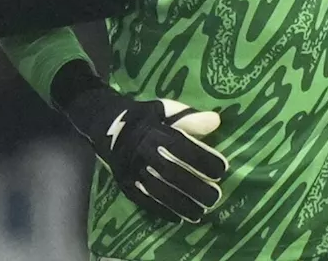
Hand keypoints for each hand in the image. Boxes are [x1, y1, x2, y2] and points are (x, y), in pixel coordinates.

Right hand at [63, 88, 226, 223]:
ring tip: (200, 213)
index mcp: (153, 131)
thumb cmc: (143, 116)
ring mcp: (131, 170)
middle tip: (215, 197)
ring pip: (158, 190)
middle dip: (194, 186)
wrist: (105, 124)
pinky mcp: (124, 183)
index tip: (222, 169)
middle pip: (171, 172)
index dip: (202, 158)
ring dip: (180, 204)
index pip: (181, 146)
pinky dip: (161, 210)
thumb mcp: (164, 109)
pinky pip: (143, 200)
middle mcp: (142, 152)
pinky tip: (177, 218)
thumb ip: (189, 117)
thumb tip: (216, 121)